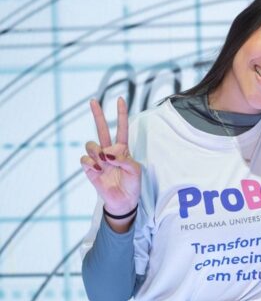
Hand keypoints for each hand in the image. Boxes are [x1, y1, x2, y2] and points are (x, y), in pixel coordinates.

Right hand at [80, 97, 140, 219]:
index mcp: (123, 150)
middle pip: (102, 129)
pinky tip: (98, 170)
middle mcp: (109, 151)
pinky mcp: (89, 169)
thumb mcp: (135, 170)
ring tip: (105, 162)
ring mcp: (98, 159)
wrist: (123, 201)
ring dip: (98, 151)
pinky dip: (92, 163)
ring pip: (92, 144)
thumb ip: (124, 159)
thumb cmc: (131, 185)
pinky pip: (86, 159)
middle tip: (93, 101)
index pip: (122, 129)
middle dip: (97, 115)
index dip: (121, 114)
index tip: (121, 99)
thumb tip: (107, 154)